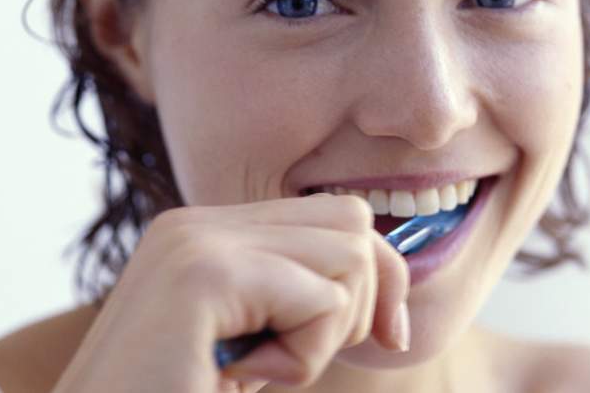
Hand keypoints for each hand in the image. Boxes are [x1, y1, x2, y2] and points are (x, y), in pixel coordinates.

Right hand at [51, 194, 409, 391]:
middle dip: (368, 298)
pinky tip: (239, 376)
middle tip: (304, 357)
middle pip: (352, 221)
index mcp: (207, 231)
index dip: (378, 275)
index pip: (336, 214)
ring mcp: (199, 242)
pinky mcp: (206, 275)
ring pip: (348, 258)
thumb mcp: (254, 339)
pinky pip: (322, 302)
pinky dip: (304, 358)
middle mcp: (200, 223)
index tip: (389, 336)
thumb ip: (298, 292)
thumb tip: (389, 273)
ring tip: (260, 368)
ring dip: (327, 335)